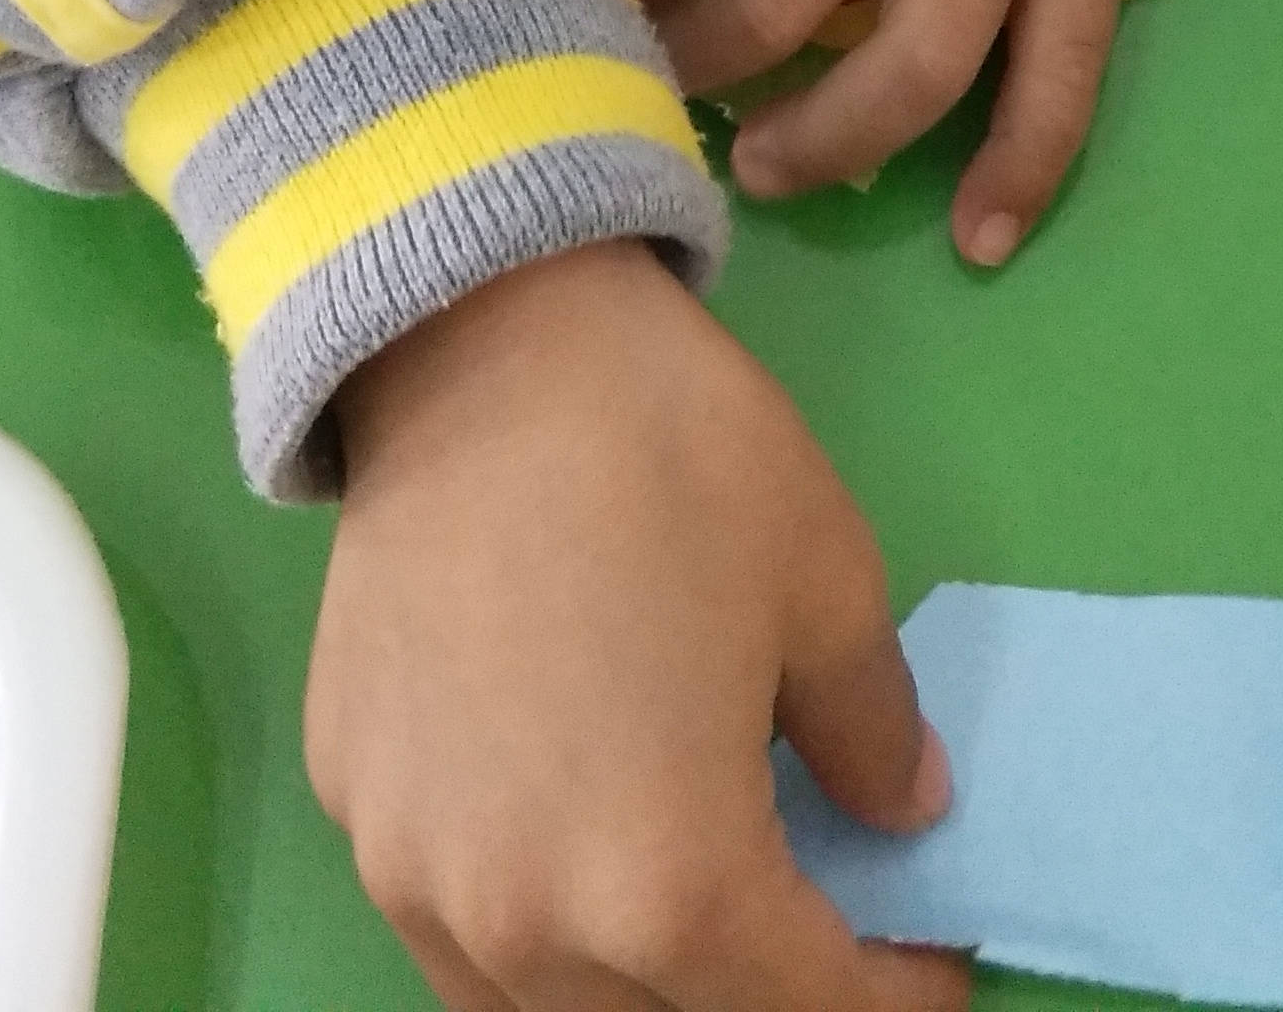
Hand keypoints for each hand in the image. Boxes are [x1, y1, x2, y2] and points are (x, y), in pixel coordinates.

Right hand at [308, 243, 969, 1011]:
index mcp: (670, 888)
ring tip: (694, 889)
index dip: (889, 997)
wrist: (476, 338)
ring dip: (637, 979)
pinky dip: (530, 913)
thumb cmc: (673, 456)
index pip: (804, 1009)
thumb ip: (874, 734)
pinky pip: (454, 921)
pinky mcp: (353, 809)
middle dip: (764, 990)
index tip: (929, 954)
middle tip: (819, 916)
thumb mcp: (828, 583)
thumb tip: (898, 813)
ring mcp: (419, 878)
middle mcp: (529, 925)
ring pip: (545, 1004)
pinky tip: (571, 820)